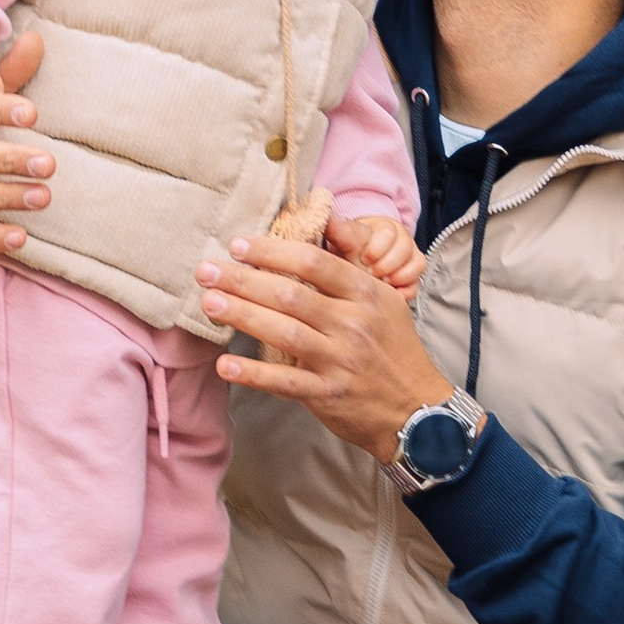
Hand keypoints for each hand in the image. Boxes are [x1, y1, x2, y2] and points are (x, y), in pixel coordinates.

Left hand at [196, 224, 453, 466]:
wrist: (416, 407)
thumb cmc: (393, 348)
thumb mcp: (384, 298)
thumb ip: (351, 262)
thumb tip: (326, 216)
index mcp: (365, 294)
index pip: (314, 263)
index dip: (273, 251)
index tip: (239, 245)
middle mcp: (352, 324)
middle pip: (291, 295)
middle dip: (244, 280)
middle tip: (206, 271)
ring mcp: (340, 361)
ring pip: (284, 333)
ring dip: (243, 316)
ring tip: (209, 302)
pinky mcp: (327, 394)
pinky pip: (286, 382)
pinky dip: (254, 374)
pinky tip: (225, 364)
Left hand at [327, 210, 425, 297]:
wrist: (357, 268)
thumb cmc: (348, 253)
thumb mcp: (344, 243)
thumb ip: (340, 233)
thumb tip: (330, 220)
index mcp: (382, 226)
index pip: (388, 233)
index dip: (376, 249)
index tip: (364, 259)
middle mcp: (400, 238)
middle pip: (404, 247)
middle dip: (386, 264)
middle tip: (371, 273)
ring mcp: (410, 256)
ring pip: (417, 263)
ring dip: (397, 276)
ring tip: (381, 282)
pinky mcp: (415, 275)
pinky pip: (419, 281)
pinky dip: (407, 290)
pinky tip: (393, 293)